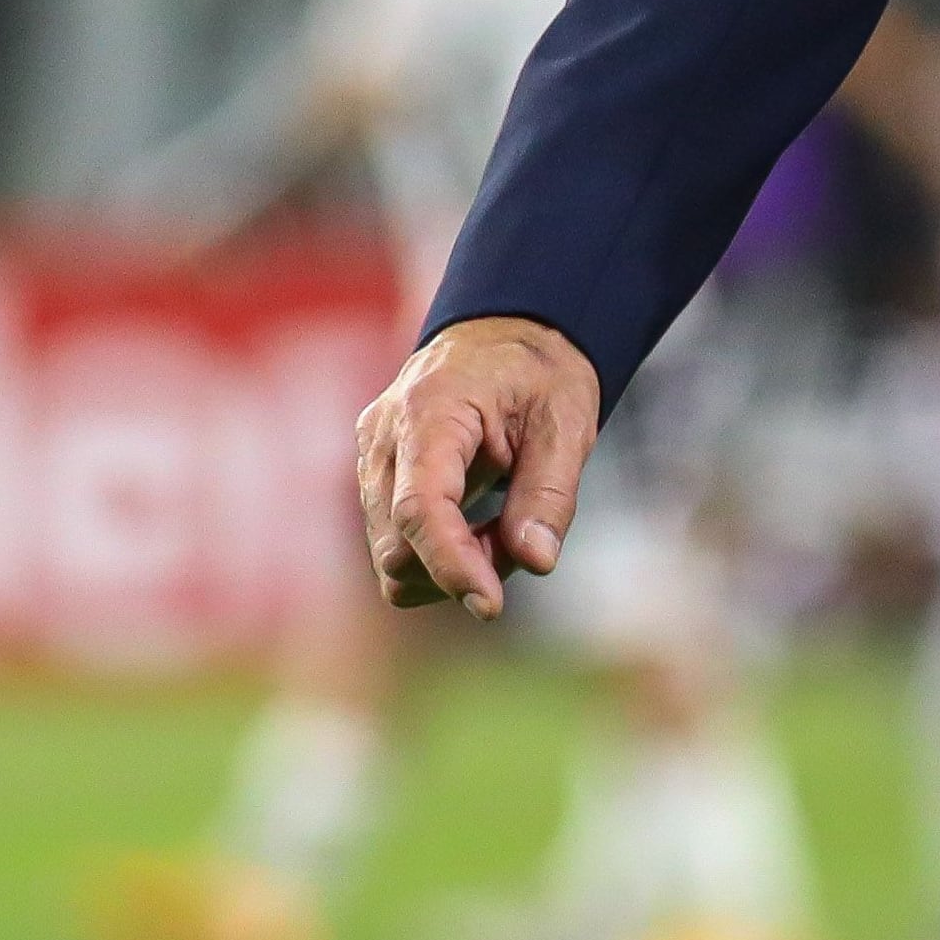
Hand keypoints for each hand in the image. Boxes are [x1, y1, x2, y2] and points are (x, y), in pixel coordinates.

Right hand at [354, 316, 601, 617]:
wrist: (506, 333)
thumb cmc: (539, 372)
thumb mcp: (567, 420)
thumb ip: (550, 493)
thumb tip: (536, 563)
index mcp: (429, 411)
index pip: (420, 509)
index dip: (451, 565)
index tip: (491, 606)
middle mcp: (382, 439)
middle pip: (397, 546)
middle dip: (462, 566)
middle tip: (523, 539)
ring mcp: (371, 460)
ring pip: (392, 556)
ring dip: (451, 565)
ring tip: (505, 525)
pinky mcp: (376, 479)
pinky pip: (395, 544)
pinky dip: (438, 555)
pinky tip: (480, 526)